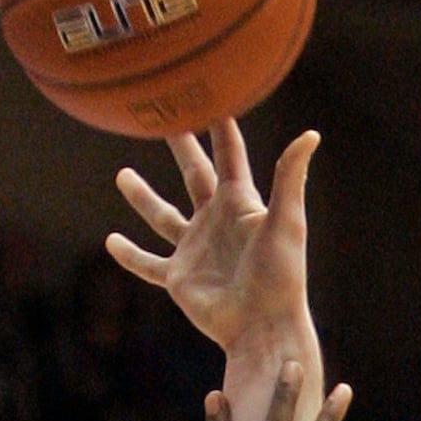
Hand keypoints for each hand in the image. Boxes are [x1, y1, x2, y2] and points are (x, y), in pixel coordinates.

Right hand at [107, 117, 314, 353]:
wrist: (262, 327)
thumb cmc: (281, 277)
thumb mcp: (288, 223)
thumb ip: (291, 178)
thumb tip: (309, 134)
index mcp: (240, 203)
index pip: (228, 155)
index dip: (220, 125)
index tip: (208, 93)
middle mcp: (215, 221)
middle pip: (193, 174)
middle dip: (180, 145)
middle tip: (162, 116)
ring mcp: (194, 249)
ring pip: (162, 216)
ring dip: (142, 196)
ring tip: (122, 173)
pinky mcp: (178, 278)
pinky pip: (148, 263)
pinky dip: (129, 255)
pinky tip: (111, 242)